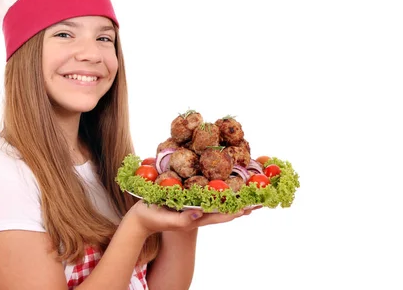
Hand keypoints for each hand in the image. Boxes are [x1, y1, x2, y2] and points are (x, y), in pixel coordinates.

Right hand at [125, 200, 261, 236]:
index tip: (250, 205)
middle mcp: (199, 211)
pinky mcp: (188, 198)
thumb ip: (183, 220)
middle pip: (225, 208)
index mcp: (196, 218)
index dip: (236, 210)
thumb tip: (200, 213)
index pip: (220, 215)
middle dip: (243, 202)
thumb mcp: (167, 220)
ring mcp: (195, 205)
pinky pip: (208, 193)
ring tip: (252, 188)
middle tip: (261, 196)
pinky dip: (220, 188)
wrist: (140, 218)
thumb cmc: (152, 219)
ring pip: (219, 200)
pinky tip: (226, 182)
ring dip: (235, 195)